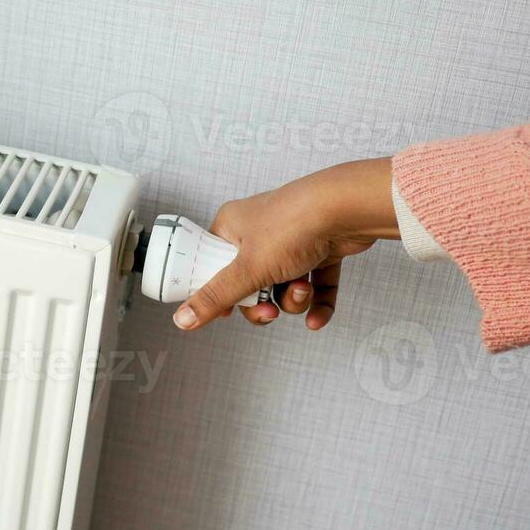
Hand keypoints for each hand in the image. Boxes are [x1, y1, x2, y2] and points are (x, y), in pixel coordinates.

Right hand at [173, 157, 400, 332]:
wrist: (347, 209)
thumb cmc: (293, 224)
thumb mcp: (247, 269)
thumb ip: (216, 297)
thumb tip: (182, 320)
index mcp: (232, 227)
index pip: (214, 266)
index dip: (222, 292)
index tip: (229, 311)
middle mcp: (259, 232)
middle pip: (251, 283)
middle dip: (264, 302)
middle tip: (269, 309)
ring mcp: (291, 241)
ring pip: (283, 287)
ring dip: (293, 299)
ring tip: (302, 289)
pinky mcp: (320, 250)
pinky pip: (314, 286)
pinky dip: (316, 303)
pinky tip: (316, 318)